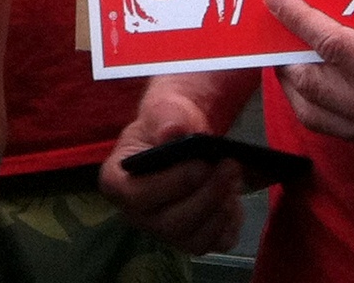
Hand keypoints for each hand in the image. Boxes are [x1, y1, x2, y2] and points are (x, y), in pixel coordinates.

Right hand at [99, 81, 245, 253]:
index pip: (138, 196)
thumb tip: (171, 133)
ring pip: (194, 240)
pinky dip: (230, 223)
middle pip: (171, 224)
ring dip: (220, 211)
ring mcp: (164, 232)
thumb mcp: (162, 110)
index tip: (201, 164)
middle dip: (207, 195)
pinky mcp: (192, 239)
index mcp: (118, 183)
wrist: (184, 136)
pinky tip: (235, 197)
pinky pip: (215, 243)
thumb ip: (165, 118)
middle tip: (231, 166)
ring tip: (235, 178)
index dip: (172, 184)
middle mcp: (137, 215)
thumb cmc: (166, 123)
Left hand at [265, 0, 353, 158]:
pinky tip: (312, 82)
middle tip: (272, 28)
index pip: (333, 46)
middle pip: (313, 82)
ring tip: (284, 56)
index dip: (299, 20)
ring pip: (315, 112)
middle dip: (285, 55)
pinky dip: (314, 104)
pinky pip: (334, 127)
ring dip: (293, 84)